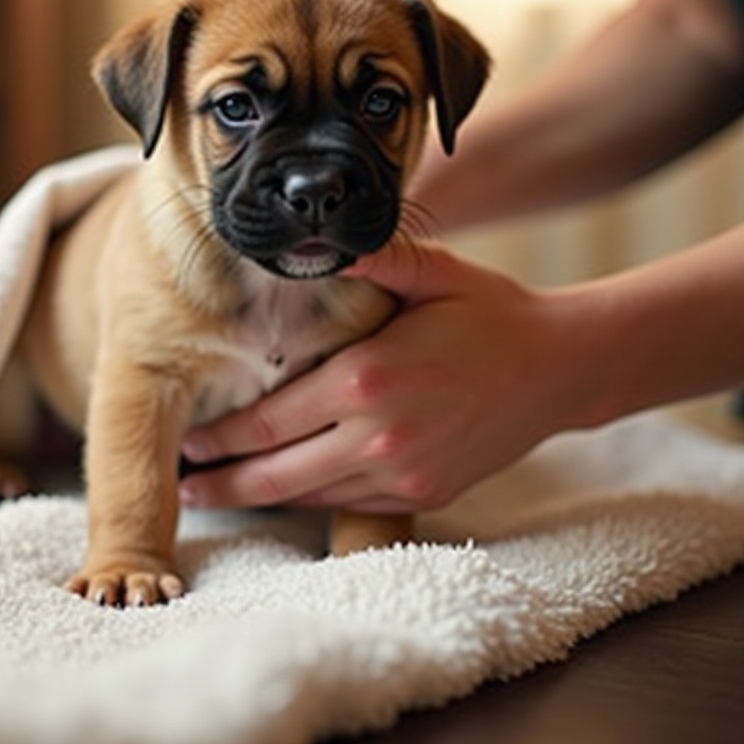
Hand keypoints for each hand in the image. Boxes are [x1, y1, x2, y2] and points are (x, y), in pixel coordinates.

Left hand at [180, 241, 594, 513]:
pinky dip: (312, 500)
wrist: (560, 369)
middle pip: (277, 475)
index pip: (270, 420)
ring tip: (218, 492)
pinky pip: (351, 506)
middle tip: (182, 484)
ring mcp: (403, 474)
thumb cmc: (490, 313)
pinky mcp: (423, 494)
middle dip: (223, 484)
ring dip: (261, 498)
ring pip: (311, 497)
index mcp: (368, 378)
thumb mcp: (433, 272)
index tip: (186, 439)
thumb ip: (372, 258)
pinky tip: (286, 490)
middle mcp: (380, 435)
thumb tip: (320, 237)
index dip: (220, 437)